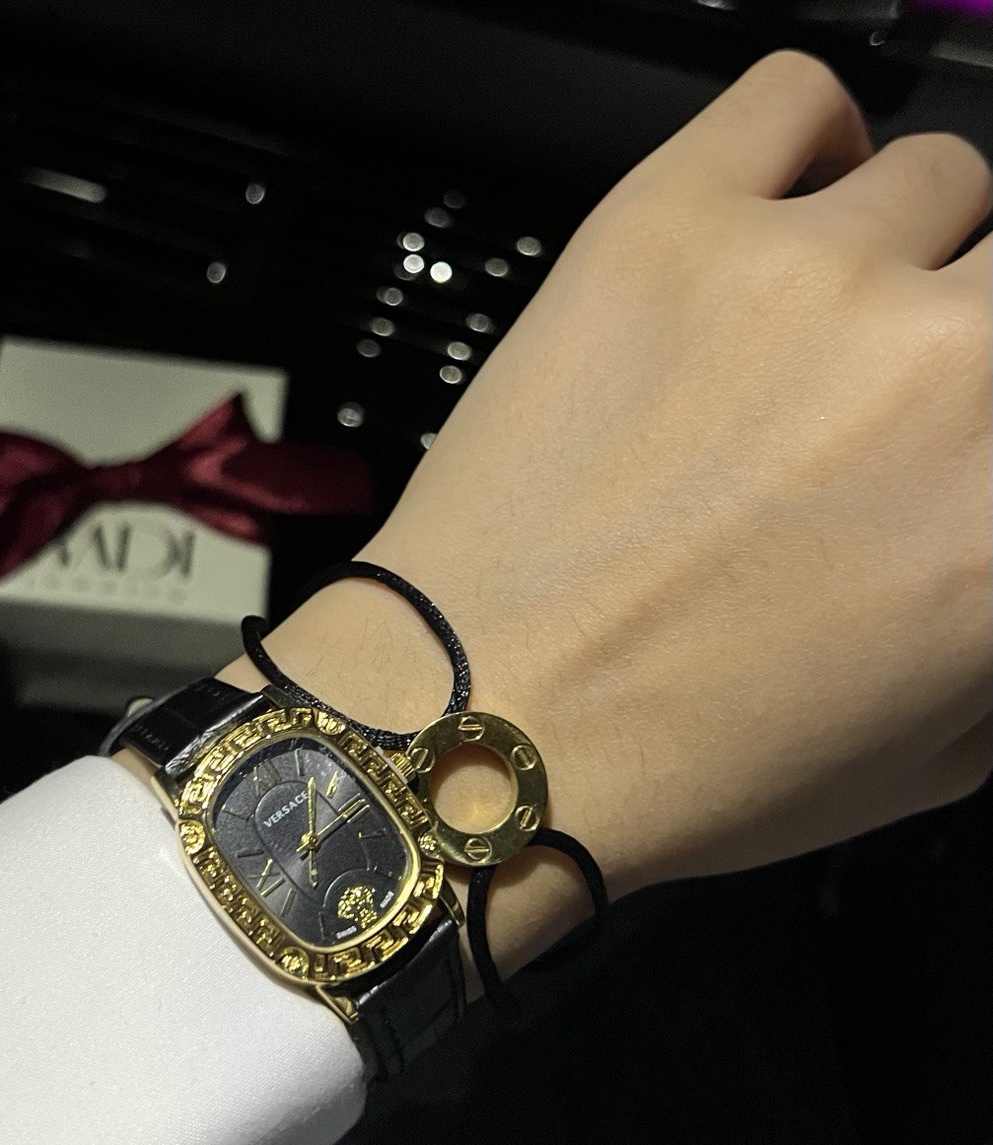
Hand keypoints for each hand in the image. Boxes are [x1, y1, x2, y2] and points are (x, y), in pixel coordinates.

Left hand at [219, 52, 990, 979]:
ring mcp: (811, 277)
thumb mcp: (930, 755)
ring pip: (934, 181)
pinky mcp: (666, 223)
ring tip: (793, 336)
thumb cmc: (686, 766)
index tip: (950, 433)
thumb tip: (989, 523)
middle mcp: (956, 372)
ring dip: (886, 258)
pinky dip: (799, 151)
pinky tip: (758, 227)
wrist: (480, 725)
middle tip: (873, 406)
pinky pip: (791, 100)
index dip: (983, 426)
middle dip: (961, 340)